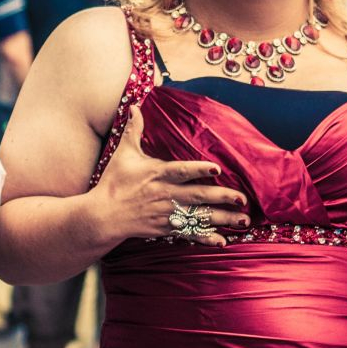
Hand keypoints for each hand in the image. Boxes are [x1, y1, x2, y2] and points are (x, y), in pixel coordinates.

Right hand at [91, 106, 249, 246]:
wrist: (104, 215)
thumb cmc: (115, 182)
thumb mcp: (123, 153)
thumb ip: (134, 130)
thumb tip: (134, 106)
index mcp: (157, 174)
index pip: (181, 171)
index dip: (199, 169)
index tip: (217, 168)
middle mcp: (165, 194)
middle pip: (197, 196)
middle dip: (222, 197)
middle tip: (242, 199)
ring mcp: (167, 213)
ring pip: (198, 216)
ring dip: (222, 218)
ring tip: (242, 219)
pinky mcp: (166, 228)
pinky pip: (189, 233)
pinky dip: (205, 238)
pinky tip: (222, 241)